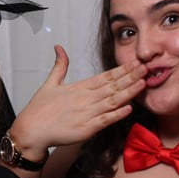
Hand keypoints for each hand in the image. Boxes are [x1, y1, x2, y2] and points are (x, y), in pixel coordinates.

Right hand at [10, 45, 144, 159]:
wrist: (31, 130)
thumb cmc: (39, 109)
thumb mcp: (50, 83)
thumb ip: (60, 65)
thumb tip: (59, 47)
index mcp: (79, 87)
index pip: (105, 76)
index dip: (122, 69)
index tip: (135, 62)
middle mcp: (85, 98)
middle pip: (113, 85)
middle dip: (131, 76)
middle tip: (147, 67)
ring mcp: (87, 113)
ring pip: (113, 101)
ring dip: (129, 92)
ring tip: (143, 83)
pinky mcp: (86, 129)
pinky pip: (105, 120)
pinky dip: (117, 115)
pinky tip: (129, 108)